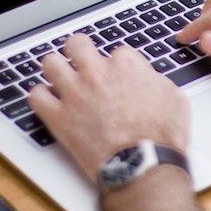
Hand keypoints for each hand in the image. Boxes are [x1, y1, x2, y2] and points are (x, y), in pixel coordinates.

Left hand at [29, 34, 188, 180]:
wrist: (143, 166)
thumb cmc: (161, 138)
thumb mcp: (175, 100)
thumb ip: (157, 81)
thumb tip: (150, 80)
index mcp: (125, 66)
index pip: (115, 52)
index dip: (116, 66)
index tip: (117, 77)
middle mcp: (96, 74)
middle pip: (76, 44)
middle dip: (79, 51)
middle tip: (81, 61)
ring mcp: (74, 94)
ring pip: (50, 63)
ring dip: (55, 69)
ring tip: (59, 78)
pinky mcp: (58, 118)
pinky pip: (36, 96)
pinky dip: (40, 97)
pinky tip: (48, 102)